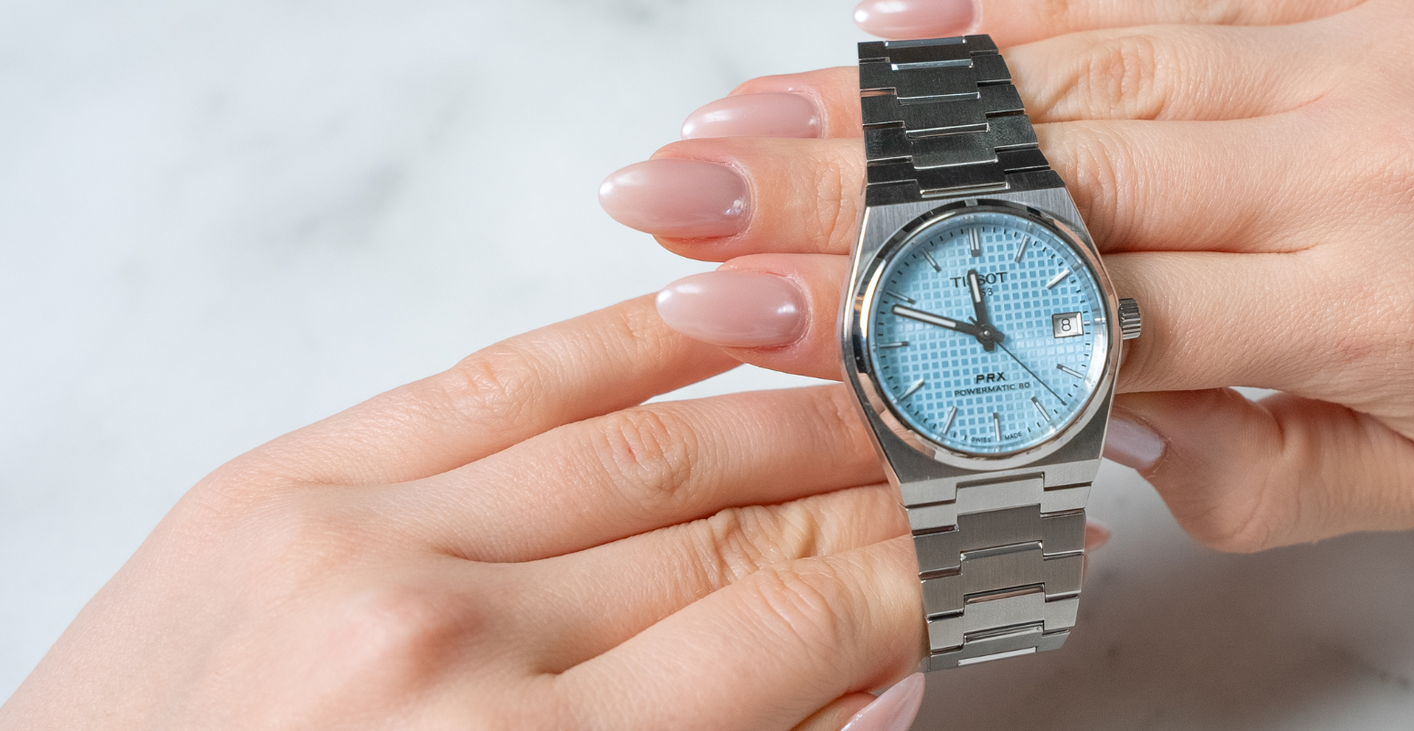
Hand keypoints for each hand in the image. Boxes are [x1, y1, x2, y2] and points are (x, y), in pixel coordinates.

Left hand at [0, 297, 926, 729]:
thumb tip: (884, 667)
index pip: (789, 630)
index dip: (924, 580)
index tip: (1001, 549)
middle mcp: (445, 645)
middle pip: (736, 528)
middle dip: (881, 495)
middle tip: (970, 467)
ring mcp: (356, 543)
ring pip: (646, 438)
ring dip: (791, 411)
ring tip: (880, 404)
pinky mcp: (282, 480)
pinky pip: (504, 377)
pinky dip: (632, 343)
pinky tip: (725, 322)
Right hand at [602, 0, 1413, 548]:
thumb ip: (1239, 471)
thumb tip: (1078, 419)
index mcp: (1371, 300)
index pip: (1080, 312)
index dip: (900, 319)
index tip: (746, 318)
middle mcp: (1353, 150)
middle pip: (1044, 169)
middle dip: (834, 185)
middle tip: (673, 187)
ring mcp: (1361, 37)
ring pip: (1082, 57)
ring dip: (896, 89)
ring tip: (744, 106)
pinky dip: (1028, 3)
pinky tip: (909, 15)